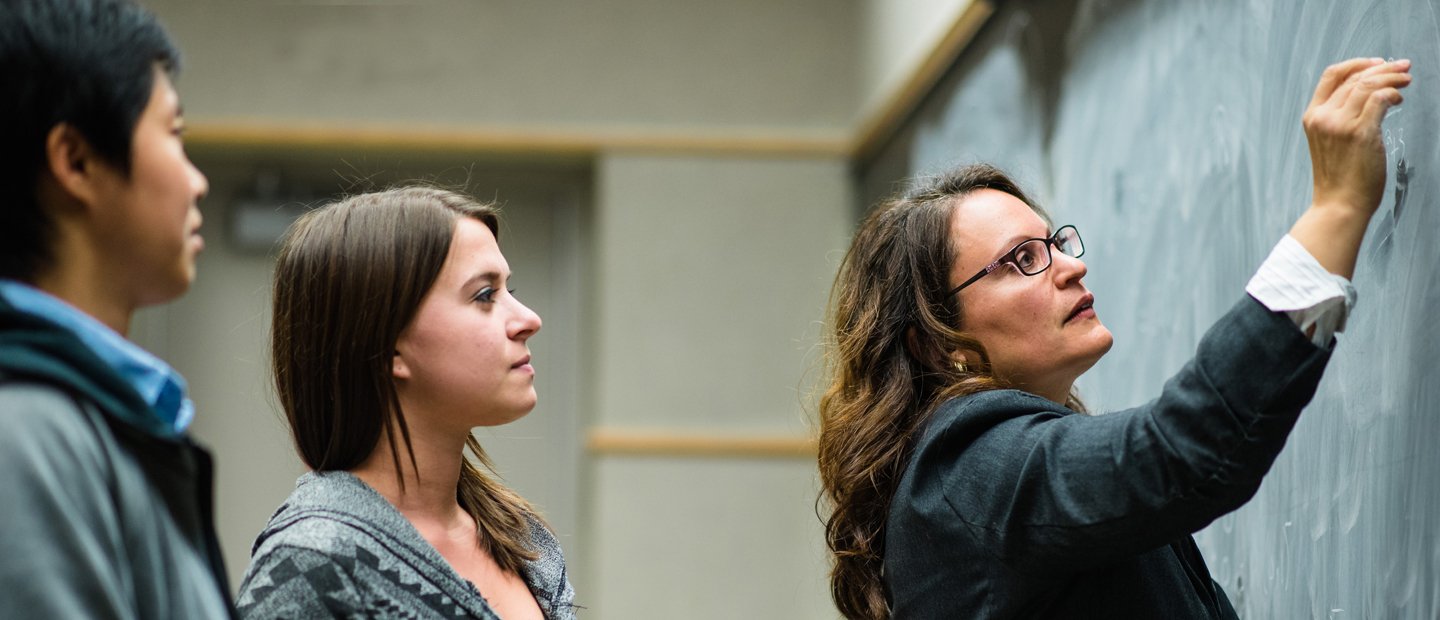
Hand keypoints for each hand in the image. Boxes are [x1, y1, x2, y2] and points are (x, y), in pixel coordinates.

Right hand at [1302, 57, 1411, 216]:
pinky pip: (1379, 99)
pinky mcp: (1359, 133)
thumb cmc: (1340, 179)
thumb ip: (1341, 118)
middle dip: (1383, 68)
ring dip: (1392, 78)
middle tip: (1403, 67)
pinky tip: (1399, 99)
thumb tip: (1370, 97)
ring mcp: (1339, 125)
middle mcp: (1323, 117)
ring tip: (1406, 80)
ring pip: (1368, 85)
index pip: (1331, 76)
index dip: (1356, 63)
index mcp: (1313, 117)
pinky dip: (1393, 93)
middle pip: (1355, 78)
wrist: (1339, 205)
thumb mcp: (1331, 142)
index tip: (1377, 62)